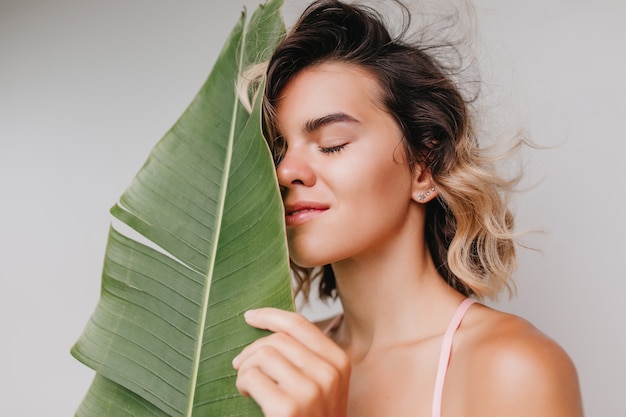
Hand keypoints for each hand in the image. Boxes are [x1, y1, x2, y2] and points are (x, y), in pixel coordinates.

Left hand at [232, 308, 349, 416]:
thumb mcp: (323, 386)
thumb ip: (307, 358)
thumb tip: (270, 329)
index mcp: (339, 362)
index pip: (300, 324)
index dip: (271, 316)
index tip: (250, 316)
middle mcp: (328, 373)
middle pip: (277, 339)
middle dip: (252, 350)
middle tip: (240, 366)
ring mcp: (310, 390)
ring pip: (263, 354)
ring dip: (245, 368)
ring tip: (247, 385)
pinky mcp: (288, 407)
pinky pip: (252, 376)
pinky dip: (242, 383)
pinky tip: (246, 396)